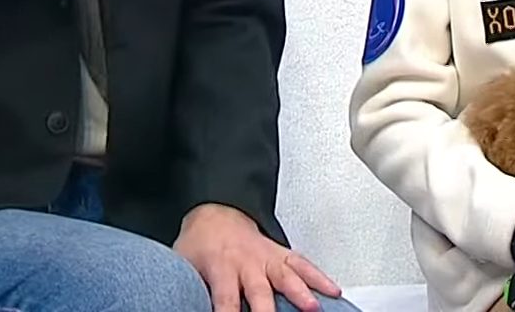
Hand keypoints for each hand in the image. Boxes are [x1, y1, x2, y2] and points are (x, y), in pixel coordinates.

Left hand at [174, 204, 340, 311]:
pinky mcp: (281, 255)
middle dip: (268, 310)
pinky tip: (332, 290)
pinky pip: (303, 264)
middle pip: (260, 291)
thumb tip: (184, 304)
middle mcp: (247, 263)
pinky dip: (319, 277)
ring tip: (313, 308)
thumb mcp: (183, 265)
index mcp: (220, 267)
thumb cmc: (200, 244)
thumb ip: (189, 288)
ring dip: (301, 293)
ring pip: (287, 277)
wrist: (217, 212)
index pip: (225, 299)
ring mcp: (267, 258)